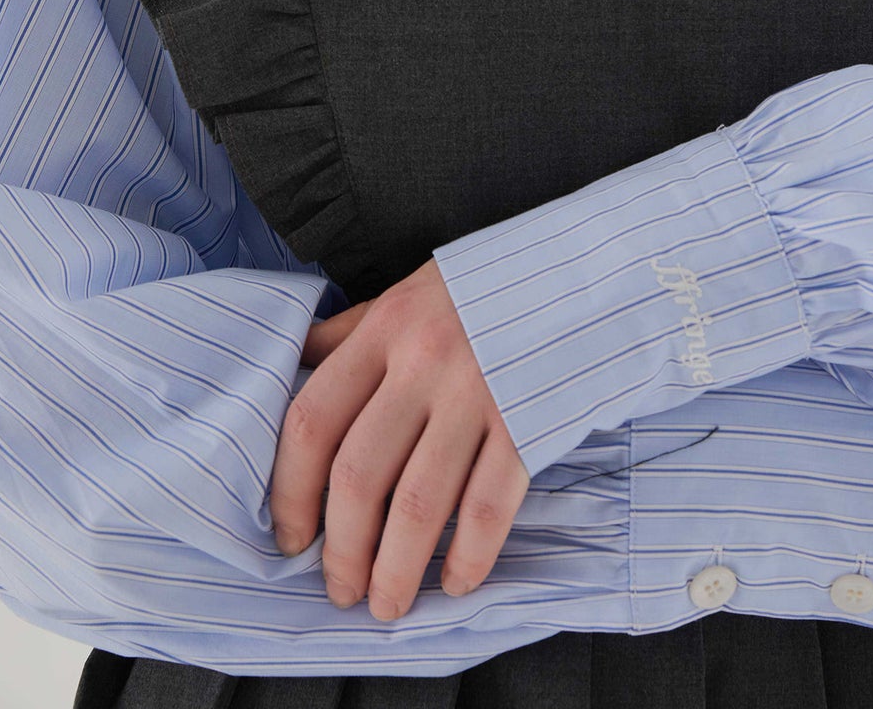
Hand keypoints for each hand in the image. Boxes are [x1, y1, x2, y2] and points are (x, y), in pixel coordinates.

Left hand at [270, 258, 529, 619]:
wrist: (581, 269)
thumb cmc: (483, 289)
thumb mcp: (409, 293)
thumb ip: (352, 333)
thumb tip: (294, 363)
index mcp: (386, 328)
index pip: (313, 421)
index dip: (291, 492)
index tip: (293, 538)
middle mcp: (425, 361)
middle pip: (360, 475)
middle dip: (344, 550)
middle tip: (342, 590)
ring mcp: (479, 393)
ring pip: (421, 505)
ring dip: (397, 570)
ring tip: (389, 603)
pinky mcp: (528, 421)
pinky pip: (489, 506)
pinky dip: (468, 557)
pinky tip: (456, 581)